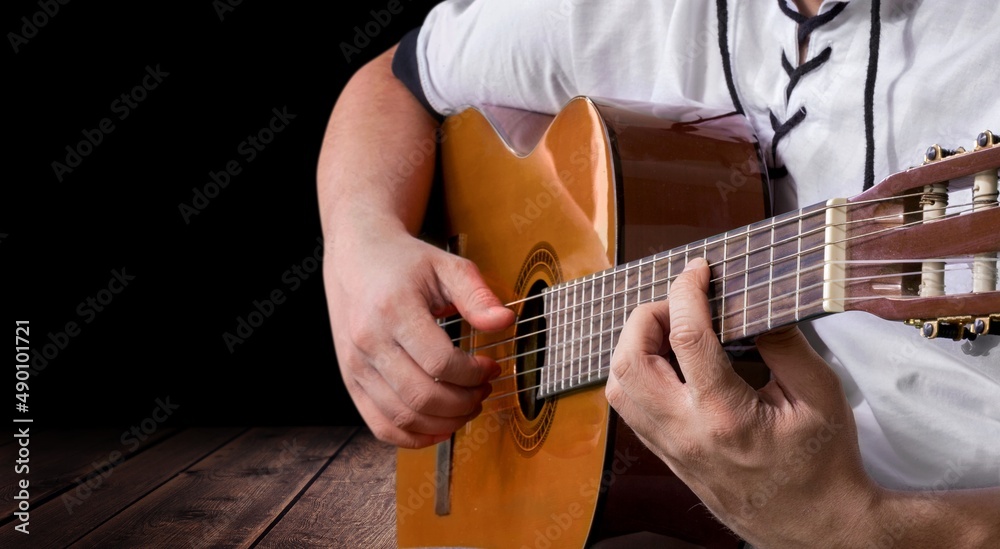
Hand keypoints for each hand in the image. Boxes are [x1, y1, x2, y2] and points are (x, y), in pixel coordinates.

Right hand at [324, 223, 514, 447]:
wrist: (356, 256)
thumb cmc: (404, 262)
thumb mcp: (445, 265)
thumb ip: (476, 294)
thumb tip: (505, 322)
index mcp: (393, 310)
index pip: (440, 362)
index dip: (473, 374)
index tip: (491, 367)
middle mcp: (369, 341)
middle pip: (422, 396)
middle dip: (464, 402)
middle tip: (483, 390)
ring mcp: (356, 366)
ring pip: (403, 417)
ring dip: (445, 422)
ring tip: (467, 405)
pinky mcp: (351, 381)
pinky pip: (381, 426)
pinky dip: (413, 437)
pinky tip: (439, 427)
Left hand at [605, 258, 880, 546]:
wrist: (812, 526)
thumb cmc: (822, 464)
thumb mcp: (820, 395)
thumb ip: (784, 342)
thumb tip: (753, 300)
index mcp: (726, 416)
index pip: (687, 338)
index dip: (687, 291)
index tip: (698, 269)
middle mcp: (685, 433)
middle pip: (630, 360)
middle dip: (647, 316)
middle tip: (680, 303)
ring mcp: (669, 447)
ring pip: (618, 385)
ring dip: (634, 344)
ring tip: (671, 329)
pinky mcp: (665, 455)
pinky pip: (627, 406)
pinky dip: (634, 372)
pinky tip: (665, 359)